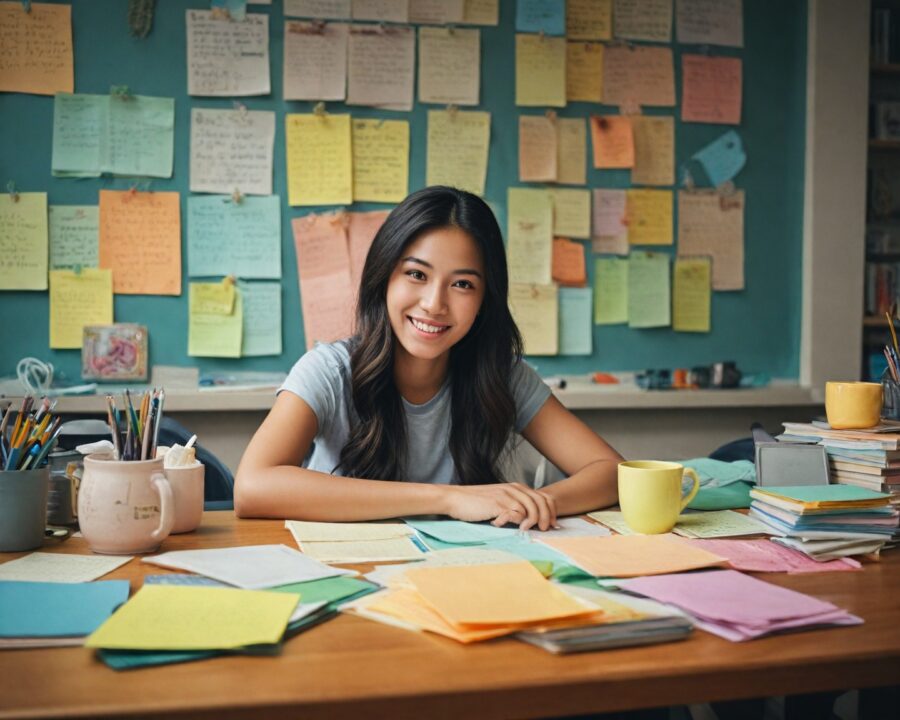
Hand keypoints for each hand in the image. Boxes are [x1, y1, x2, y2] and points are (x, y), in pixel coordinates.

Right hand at [442, 483, 557, 530]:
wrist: (455, 498)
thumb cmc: (476, 504)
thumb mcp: (499, 502)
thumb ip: (514, 508)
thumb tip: (529, 523)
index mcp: (516, 488)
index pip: (543, 496)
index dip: (551, 511)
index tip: (553, 524)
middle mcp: (513, 489)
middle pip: (540, 501)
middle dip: (546, 517)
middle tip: (545, 530)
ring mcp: (506, 495)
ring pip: (530, 508)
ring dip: (533, 521)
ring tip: (527, 529)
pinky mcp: (498, 503)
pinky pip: (516, 512)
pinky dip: (517, 521)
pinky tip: (512, 526)